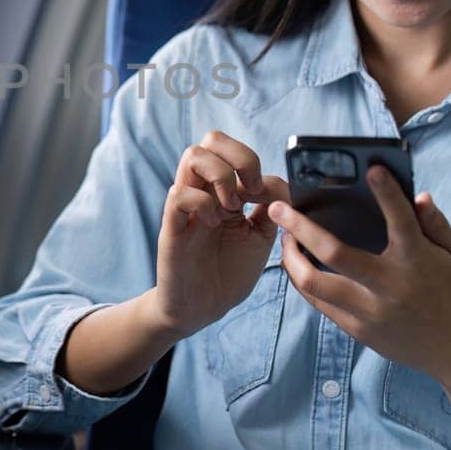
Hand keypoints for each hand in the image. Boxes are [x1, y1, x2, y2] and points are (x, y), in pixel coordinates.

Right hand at [152, 130, 289, 337]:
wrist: (201, 309)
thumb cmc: (228, 273)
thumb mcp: (260, 237)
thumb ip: (270, 209)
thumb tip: (278, 184)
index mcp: (223, 191)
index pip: (233, 150)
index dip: (256, 166)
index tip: (266, 197)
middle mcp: (203, 191)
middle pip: (211, 140)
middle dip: (240, 157)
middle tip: (250, 191)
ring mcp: (186, 207)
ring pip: (192, 156)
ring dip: (221, 176)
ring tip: (232, 207)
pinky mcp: (172, 228)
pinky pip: (179, 194)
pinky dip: (204, 203)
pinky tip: (215, 223)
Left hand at [268, 165, 450, 387]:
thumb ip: (435, 223)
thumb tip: (418, 196)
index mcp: (417, 261)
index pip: (401, 220)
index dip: (388, 193)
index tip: (372, 169)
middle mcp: (389, 286)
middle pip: (333, 254)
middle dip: (300, 227)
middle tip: (278, 207)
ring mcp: (370, 311)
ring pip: (313, 283)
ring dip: (290, 257)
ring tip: (284, 238)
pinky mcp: (357, 330)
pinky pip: (319, 302)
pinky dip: (303, 280)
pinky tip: (297, 263)